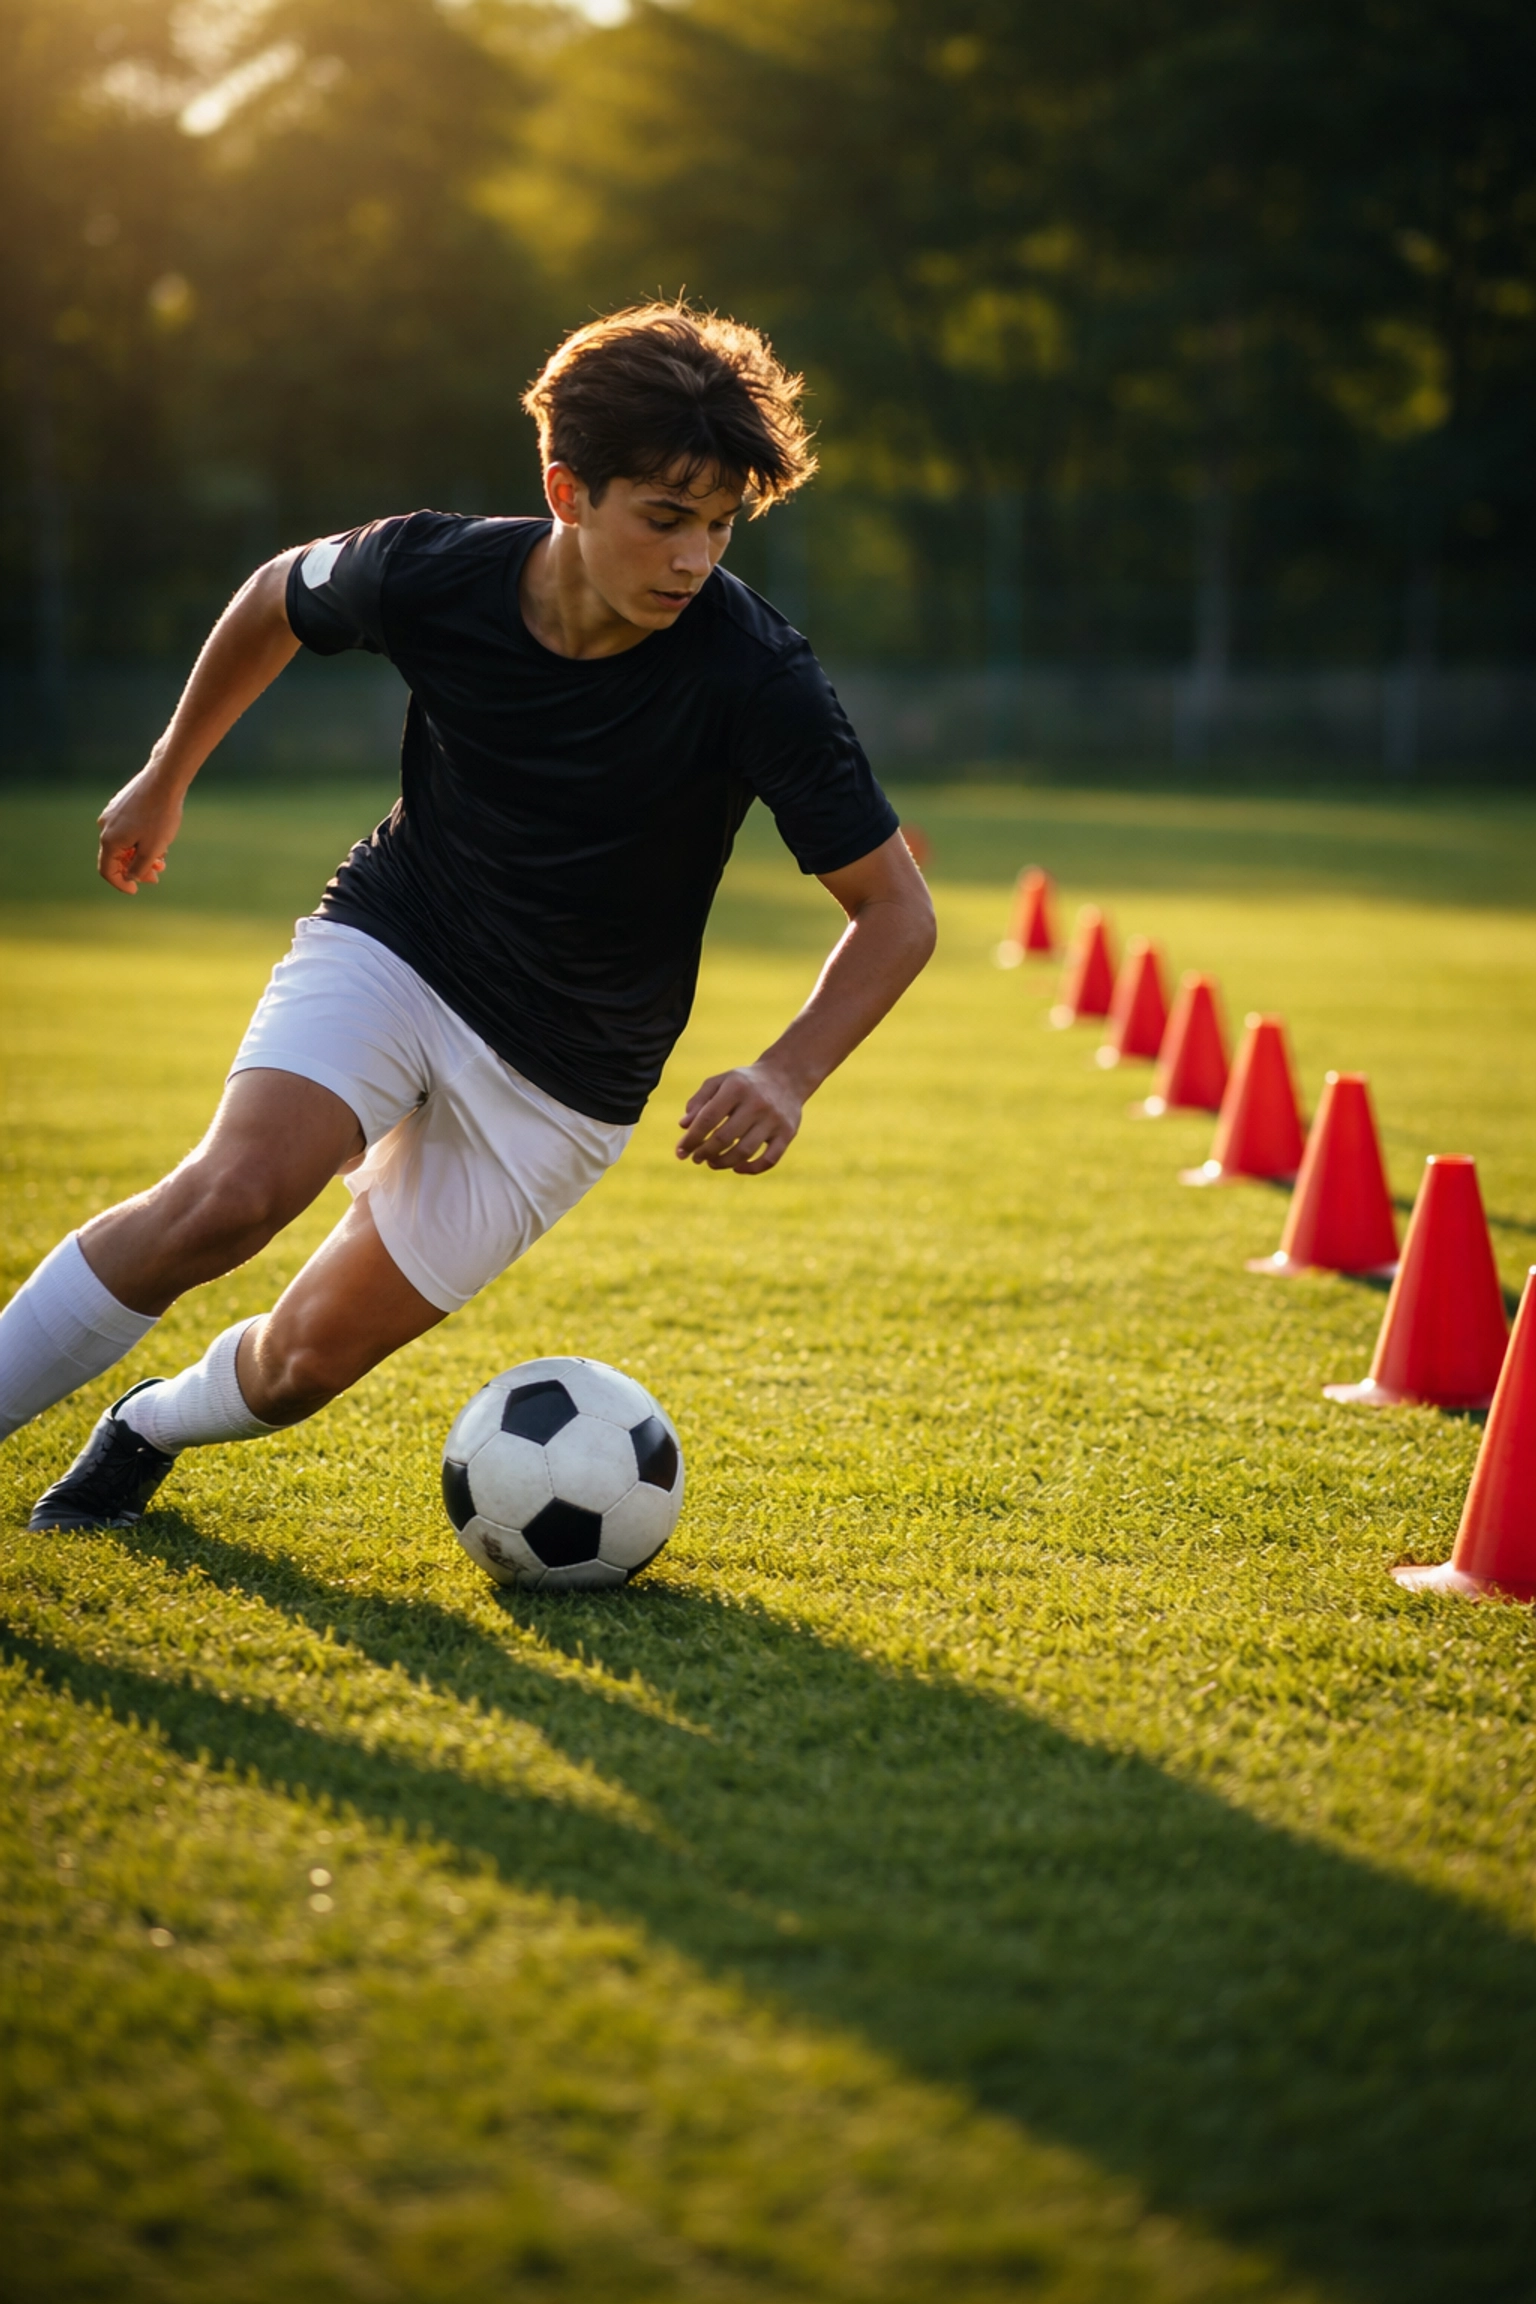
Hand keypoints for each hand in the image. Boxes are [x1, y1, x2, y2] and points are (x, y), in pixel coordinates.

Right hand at [96, 764, 184, 893]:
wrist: (165, 780)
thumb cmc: (160, 816)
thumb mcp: (152, 849)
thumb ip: (139, 868)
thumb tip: (129, 877)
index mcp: (109, 840)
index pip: (107, 870)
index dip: (120, 884)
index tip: (136, 890)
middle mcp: (105, 826)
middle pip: (117, 857)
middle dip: (137, 868)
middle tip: (158, 874)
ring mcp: (112, 814)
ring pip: (125, 843)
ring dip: (141, 854)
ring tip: (163, 858)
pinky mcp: (121, 805)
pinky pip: (128, 830)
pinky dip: (141, 840)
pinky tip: (159, 840)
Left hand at [676, 1061, 803, 1174]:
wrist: (787, 1076)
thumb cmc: (745, 1082)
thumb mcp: (721, 1082)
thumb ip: (700, 1100)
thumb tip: (684, 1126)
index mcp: (737, 1087)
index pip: (708, 1118)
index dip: (691, 1138)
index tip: (680, 1151)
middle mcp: (757, 1103)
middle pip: (724, 1137)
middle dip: (704, 1152)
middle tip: (696, 1158)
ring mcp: (774, 1119)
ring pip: (745, 1151)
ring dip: (723, 1162)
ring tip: (712, 1163)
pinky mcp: (788, 1133)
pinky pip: (769, 1159)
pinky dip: (752, 1169)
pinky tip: (737, 1167)